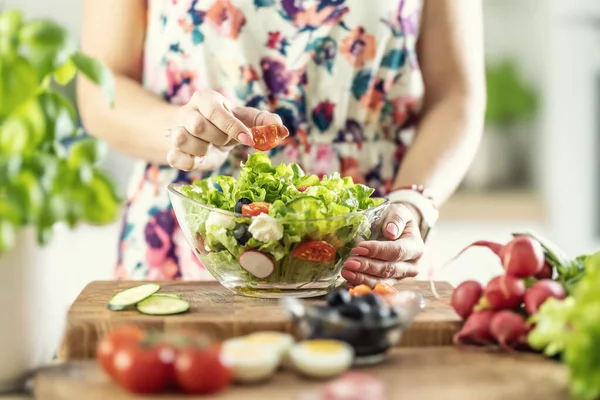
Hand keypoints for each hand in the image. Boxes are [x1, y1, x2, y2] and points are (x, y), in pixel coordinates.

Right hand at [166, 90, 281, 170]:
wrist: (203, 135)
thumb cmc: (227, 124)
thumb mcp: (246, 120)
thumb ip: (265, 122)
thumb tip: (282, 130)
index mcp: (206, 99)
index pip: (215, 111)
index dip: (233, 127)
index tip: (248, 140)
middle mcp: (187, 112)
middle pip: (198, 125)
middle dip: (218, 138)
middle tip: (225, 141)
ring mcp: (175, 130)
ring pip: (182, 139)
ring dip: (202, 150)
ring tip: (209, 148)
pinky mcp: (171, 151)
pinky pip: (174, 158)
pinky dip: (188, 163)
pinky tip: (198, 159)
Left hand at [341, 203, 424, 286]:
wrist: (396, 229)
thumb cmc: (395, 219)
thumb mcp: (398, 211)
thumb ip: (397, 218)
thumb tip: (391, 232)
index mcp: (415, 248)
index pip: (397, 251)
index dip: (378, 251)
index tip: (359, 248)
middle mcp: (411, 266)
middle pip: (388, 269)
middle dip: (367, 266)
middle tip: (349, 263)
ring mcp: (400, 277)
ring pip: (382, 281)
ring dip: (362, 278)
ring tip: (346, 272)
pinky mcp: (389, 282)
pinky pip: (376, 287)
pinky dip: (361, 285)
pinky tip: (348, 284)